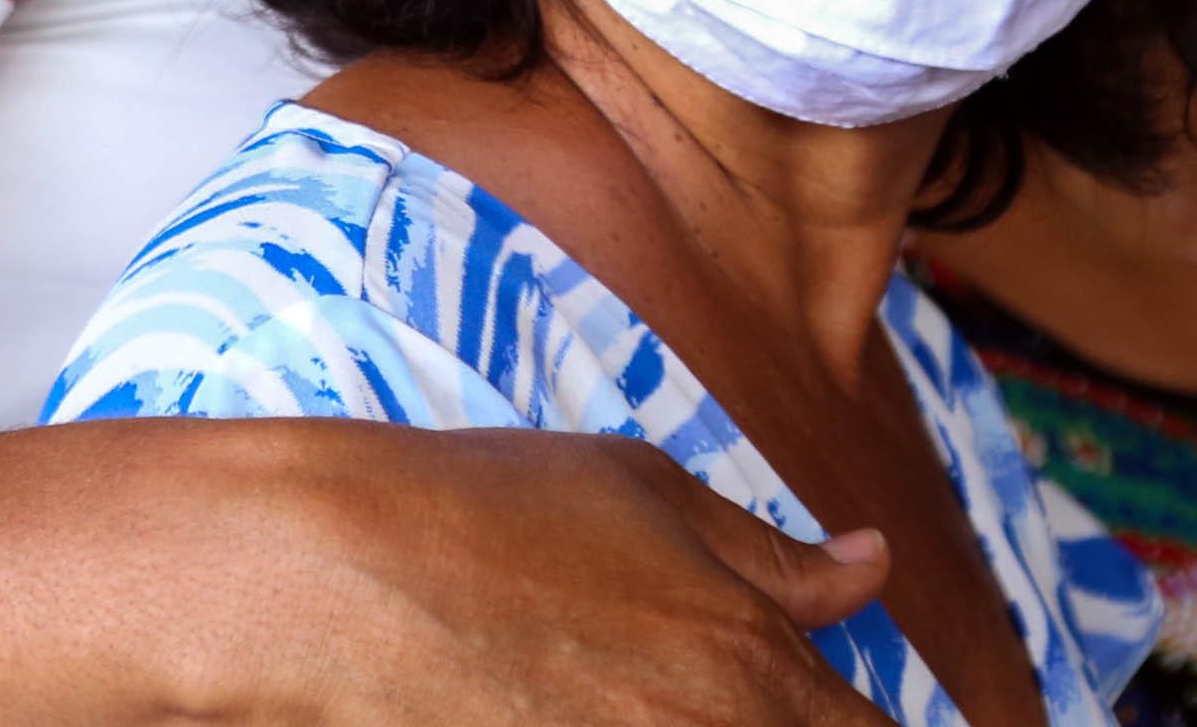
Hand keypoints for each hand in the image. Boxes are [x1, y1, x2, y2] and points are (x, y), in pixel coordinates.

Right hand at [218, 425, 893, 726]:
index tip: (815, 705)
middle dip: (785, 724)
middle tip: (668, 681)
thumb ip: (773, 554)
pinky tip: (561, 711)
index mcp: (747, 664)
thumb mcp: (643, 494)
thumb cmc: (478, 514)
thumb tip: (874, 568)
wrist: (322, 583)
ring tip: (619, 692)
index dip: (845, 722)